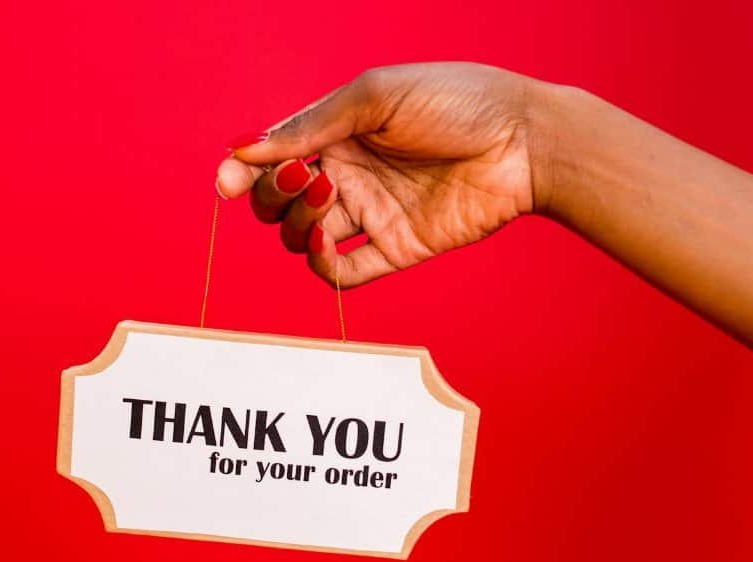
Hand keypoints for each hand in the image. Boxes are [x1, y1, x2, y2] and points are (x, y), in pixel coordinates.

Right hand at [216, 62, 539, 287]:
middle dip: (273, 196)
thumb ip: (310, 126)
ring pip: (303, 237)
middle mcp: (348, 173)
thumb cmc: (457, 100)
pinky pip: (344, 273)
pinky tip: (326, 249)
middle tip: (303, 179)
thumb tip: (244, 150)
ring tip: (328, 199)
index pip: (273, 158)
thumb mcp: (375, 96)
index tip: (226, 181)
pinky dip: (324, 269)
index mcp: (337, 132)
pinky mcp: (396, 247)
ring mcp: (370, 213)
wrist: (525, 140)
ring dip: (298, 225)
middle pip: (279, 202)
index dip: (243, 172)